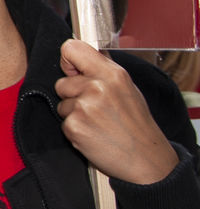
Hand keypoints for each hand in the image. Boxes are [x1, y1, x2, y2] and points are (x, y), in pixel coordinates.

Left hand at [56, 39, 178, 184]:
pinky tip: (94, 135)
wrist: (147, 160)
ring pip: (61, 104)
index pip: (71, 49)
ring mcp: (84, 107)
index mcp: (112, 74)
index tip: (73, 72)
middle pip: (61, 82)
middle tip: (96, 109)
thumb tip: (78, 60)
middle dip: (72, 96)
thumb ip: (103, 72)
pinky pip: (63, 123)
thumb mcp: (127, 89)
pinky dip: (74, 130)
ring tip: (98, 123)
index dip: (67, 60)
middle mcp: (97, 87)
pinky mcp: (74, 126)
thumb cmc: (136, 125)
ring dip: (74, 114)